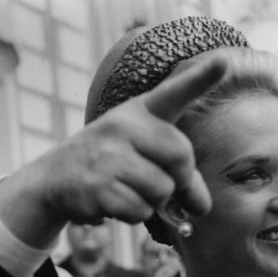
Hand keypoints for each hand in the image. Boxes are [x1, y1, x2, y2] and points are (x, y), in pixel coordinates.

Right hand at [0, 55, 226, 247]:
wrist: (54, 178)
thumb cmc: (110, 163)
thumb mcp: (142, 153)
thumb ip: (179, 173)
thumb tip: (202, 208)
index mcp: (140, 111)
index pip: (173, 92)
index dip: (200, 77)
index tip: (223, 61)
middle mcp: (124, 125)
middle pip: (181, 158)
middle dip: (179, 181)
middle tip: (159, 184)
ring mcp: (108, 155)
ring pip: (161, 190)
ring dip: (151, 201)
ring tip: (127, 189)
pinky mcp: (98, 186)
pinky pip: (140, 210)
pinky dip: (133, 215)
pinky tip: (113, 201)